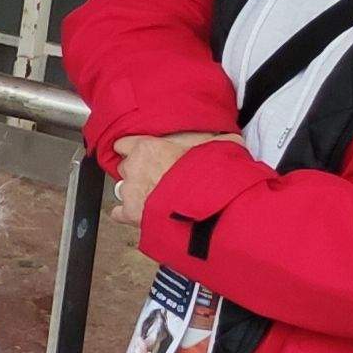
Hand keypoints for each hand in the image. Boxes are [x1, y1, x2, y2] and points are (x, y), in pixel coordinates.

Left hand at [110, 132, 229, 238]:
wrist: (205, 210)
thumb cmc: (209, 176)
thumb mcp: (218, 149)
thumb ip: (217, 141)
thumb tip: (232, 138)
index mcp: (148, 148)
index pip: (124, 143)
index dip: (133, 150)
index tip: (141, 154)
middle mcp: (134, 167)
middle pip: (126, 166)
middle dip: (139, 172)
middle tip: (158, 178)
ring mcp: (130, 191)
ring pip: (124, 189)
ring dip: (136, 192)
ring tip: (156, 197)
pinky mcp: (130, 213)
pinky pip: (120, 212)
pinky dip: (127, 214)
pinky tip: (141, 215)